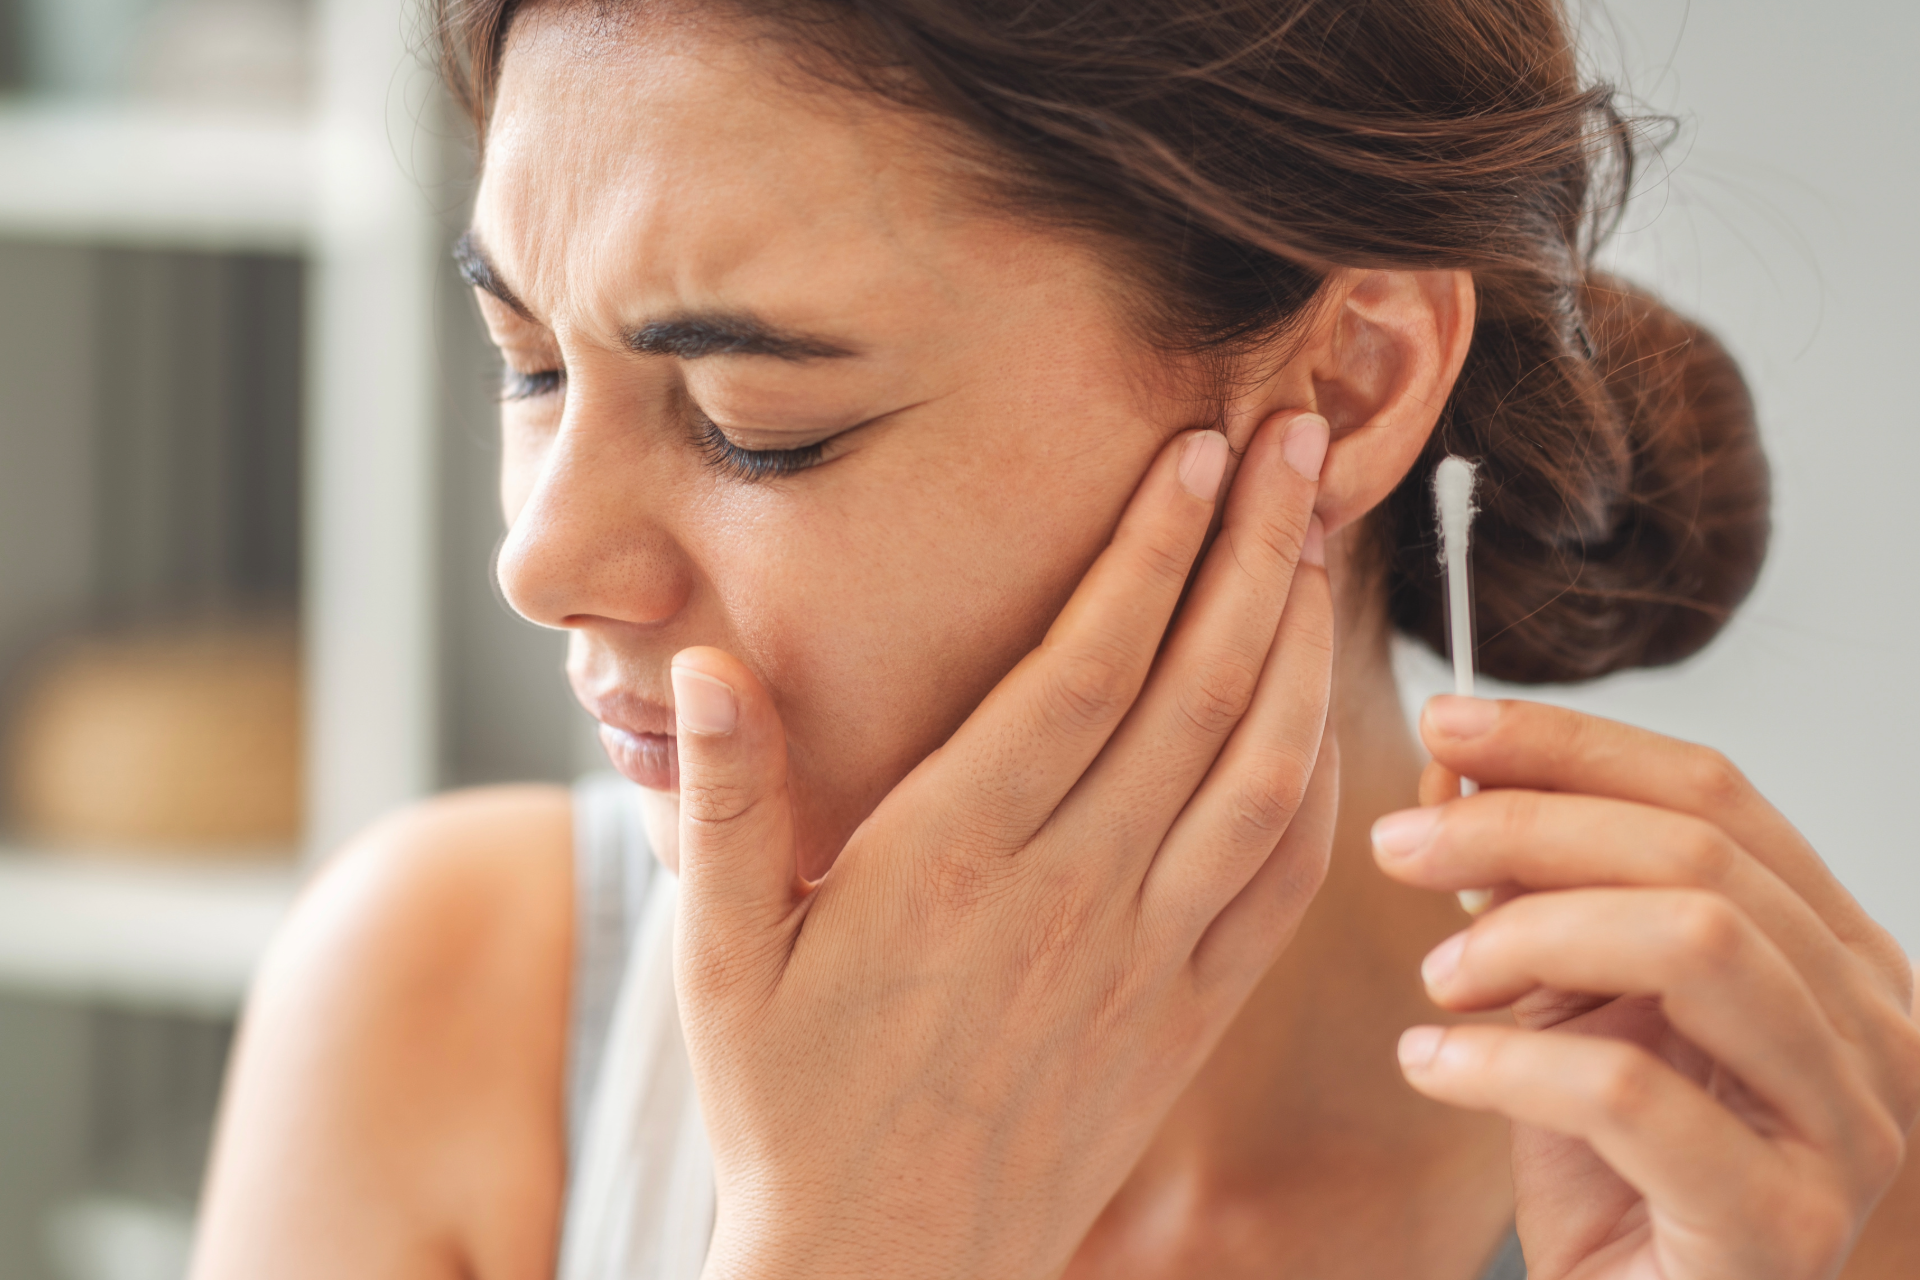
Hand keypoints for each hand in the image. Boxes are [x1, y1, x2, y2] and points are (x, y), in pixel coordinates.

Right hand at [670, 413, 1335, 1279]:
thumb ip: (728, 804)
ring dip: (1299, 647)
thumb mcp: (723, 958)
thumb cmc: (787, 1110)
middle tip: (1299, 437)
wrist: (884, 1275)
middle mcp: (1069, 895)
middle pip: (1190, 694)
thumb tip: (706, 661)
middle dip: (1252, 553)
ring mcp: (1145, 960)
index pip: (1079, 671)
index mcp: (952, 861)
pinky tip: (1330, 717)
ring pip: (1256, 776)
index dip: (1149, 553)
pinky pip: (1280, 890)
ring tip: (1322, 541)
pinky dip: (1319, 791)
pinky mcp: (1186, 1020)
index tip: (1200, 452)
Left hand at [1375, 697, 1919, 1279]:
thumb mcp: (1565, 1006)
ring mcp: (1847, 1132)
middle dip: (1524, 826)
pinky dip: (1501, 1060)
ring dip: (1528, 934)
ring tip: (1440, 979)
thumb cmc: (1612, 1180)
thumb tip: (1455, 768)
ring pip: (1694, 942)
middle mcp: (1873, 1030)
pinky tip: (1430, 1062)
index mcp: (1833, 956)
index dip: (1573, 744)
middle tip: (1398, 845)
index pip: (1716, 795)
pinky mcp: (1779, 1227)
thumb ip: (1532, 889)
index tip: (1446, 720)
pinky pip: (1628, 1091)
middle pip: (1699, 854)